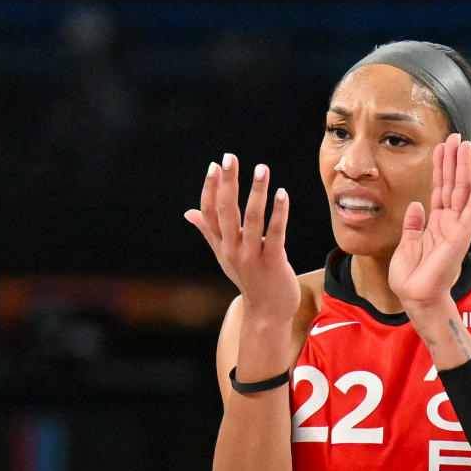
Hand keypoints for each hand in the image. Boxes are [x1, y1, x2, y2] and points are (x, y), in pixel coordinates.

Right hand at [184, 154, 298, 323]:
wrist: (267, 312)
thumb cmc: (249, 279)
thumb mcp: (224, 255)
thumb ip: (208, 231)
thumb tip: (188, 212)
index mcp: (221, 245)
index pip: (210, 212)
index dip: (211, 189)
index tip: (215, 166)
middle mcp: (232, 250)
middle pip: (226, 211)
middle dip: (228, 183)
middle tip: (230, 157)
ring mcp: (251, 257)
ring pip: (252, 219)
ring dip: (257, 192)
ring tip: (262, 168)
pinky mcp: (272, 262)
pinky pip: (275, 233)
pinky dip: (278, 213)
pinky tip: (282, 194)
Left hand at [389, 134, 470, 311]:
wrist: (416, 298)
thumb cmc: (411, 278)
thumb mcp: (406, 245)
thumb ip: (412, 224)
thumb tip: (416, 204)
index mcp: (435, 225)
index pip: (439, 190)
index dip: (440, 168)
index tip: (441, 147)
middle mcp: (448, 223)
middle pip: (452, 185)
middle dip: (454, 160)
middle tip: (456, 137)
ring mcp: (456, 229)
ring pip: (463, 192)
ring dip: (464, 169)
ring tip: (466, 146)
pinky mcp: (461, 236)